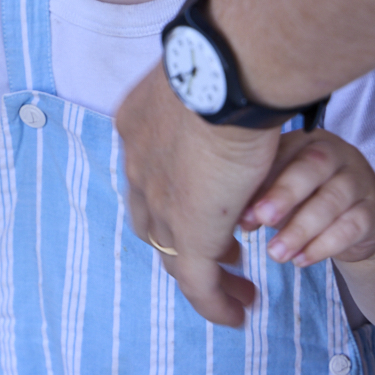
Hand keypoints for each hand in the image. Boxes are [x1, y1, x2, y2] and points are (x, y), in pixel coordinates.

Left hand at [116, 62, 279, 325]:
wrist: (222, 77)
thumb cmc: (221, 62)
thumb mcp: (200, 78)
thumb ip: (200, 94)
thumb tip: (213, 86)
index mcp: (136, 129)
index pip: (148, 177)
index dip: (173, 196)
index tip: (207, 205)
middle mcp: (138, 168)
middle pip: (154, 221)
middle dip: (185, 241)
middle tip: (224, 252)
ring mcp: (160, 203)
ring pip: (175, 257)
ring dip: (206, 277)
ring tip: (238, 288)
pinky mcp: (189, 233)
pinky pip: (198, 283)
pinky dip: (215, 303)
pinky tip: (238, 312)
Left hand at [240, 129, 374, 266]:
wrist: (360, 215)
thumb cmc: (309, 196)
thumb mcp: (285, 190)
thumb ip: (263, 197)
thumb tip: (240, 218)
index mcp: (306, 140)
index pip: (284, 151)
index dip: (262, 180)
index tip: (243, 211)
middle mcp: (336, 153)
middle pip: (312, 167)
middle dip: (284, 194)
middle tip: (261, 219)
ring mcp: (358, 180)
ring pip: (332, 201)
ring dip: (300, 229)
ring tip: (276, 253)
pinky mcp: (372, 211)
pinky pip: (350, 227)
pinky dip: (323, 247)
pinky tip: (300, 260)